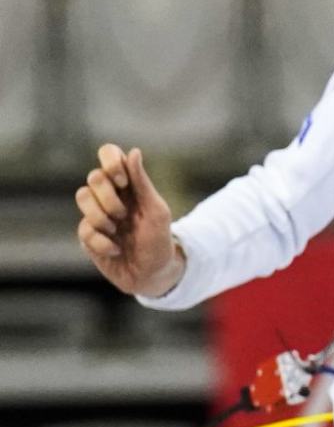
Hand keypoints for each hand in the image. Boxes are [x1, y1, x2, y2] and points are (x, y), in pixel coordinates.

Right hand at [75, 144, 181, 298]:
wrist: (154, 275)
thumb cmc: (159, 241)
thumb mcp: (156, 212)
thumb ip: (143, 183)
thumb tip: (134, 151)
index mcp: (127, 185)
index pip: (109, 154)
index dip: (110, 161)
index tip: (122, 181)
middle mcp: (108, 195)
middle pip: (94, 177)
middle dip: (109, 198)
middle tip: (123, 215)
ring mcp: (95, 214)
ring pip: (82, 197)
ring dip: (102, 217)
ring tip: (117, 231)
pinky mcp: (87, 235)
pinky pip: (85, 229)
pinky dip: (103, 242)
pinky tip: (116, 250)